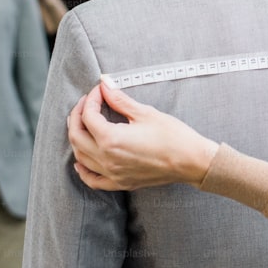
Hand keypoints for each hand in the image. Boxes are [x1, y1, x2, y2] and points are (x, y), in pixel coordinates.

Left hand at [68, 79, 218, 190]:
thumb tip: (105, 85)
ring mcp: (112, 173)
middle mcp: (107, 158)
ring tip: (84, 123)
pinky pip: (93, 180)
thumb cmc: (173, 136)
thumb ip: (120, 100)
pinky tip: (80, 161)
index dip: (91, 99)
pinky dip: (83, 170)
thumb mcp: (145, 113)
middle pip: (77, 136)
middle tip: (87, 102)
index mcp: (111, 139)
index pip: (88, 116)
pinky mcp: (121, 182)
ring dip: (77, 137)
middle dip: (77, 116)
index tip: (100, 90)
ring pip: (80, 156)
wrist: (191, 161)